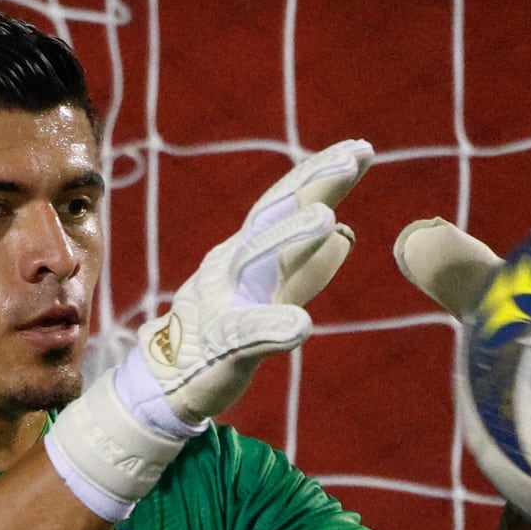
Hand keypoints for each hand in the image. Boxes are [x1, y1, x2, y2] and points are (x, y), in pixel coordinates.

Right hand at [46, 138, 372, 519]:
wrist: (169, 382)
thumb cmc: (222, 335)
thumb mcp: (269, 296)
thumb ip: (308, 268)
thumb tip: (346, 236)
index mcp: (249, 253)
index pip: (286, 203)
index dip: (320, 174)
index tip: (360, 147)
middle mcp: (233, 266)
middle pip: (273, 214)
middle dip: (312, 183)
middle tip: (353, 157)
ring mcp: (224, 301)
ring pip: (255, 260)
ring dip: (291, 238)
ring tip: (328, 219)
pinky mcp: (222, 345)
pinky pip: (246, 333)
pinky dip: (273, 327)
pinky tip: (301, 326)